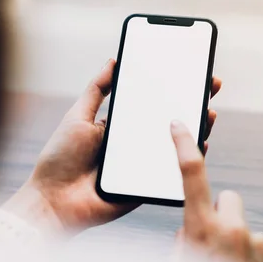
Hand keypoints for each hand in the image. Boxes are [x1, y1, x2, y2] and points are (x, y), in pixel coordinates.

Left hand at [3, 59, 221, 233]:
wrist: (53, 200)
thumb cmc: (60, 158)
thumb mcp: (78, 116)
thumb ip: (97, 90)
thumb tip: (114, 60)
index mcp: (120, 125)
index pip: (151, 102)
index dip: (171, 87)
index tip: (189, 69)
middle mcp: (135, 143)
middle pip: (168, 121)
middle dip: (190, 103)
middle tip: (209, 84)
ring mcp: (143, 164)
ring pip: (175, 145)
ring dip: (195, 129)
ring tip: (208, 112)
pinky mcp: (147, 184)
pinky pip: (173, 171)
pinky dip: (189, 159)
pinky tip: (201, 144)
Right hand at [170, 121, 262, 261]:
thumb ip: (185, 244)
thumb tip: (191, 230)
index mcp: (200, 231)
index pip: (191, 175)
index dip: (184, 146)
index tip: (179, 126)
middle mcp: (233, 231)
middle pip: (229, 199)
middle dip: (223, 216)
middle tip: (218, 246)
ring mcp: (261, 244)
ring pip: (249, 231)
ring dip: (243, 247)